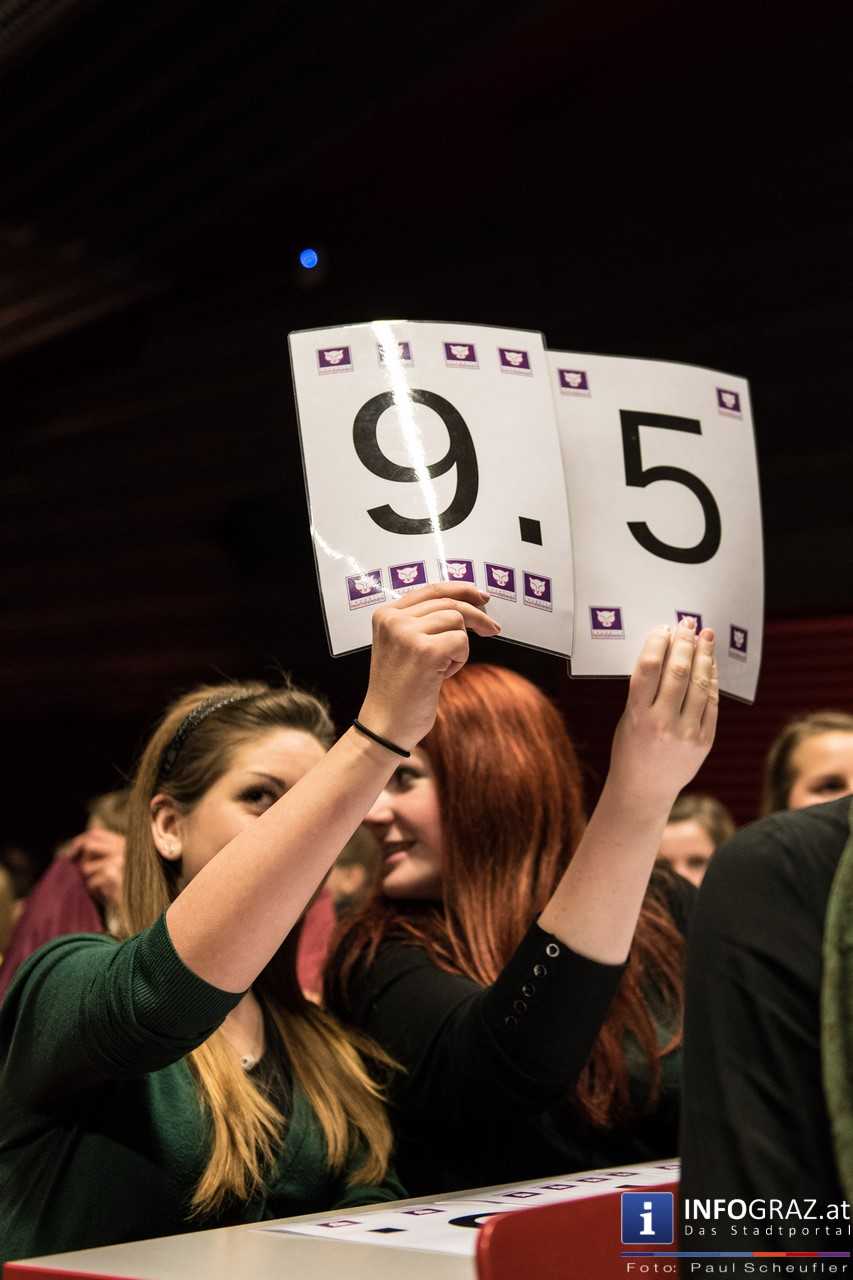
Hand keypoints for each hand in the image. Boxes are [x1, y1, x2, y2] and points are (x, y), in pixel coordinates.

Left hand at [65, 827, 125, 907]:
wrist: (146, 904)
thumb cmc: (130, 886)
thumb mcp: (120, 864)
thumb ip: (104, 852)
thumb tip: (76, 847)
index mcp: (125, 843)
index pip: (95, 833)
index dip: (80, 842)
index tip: (71, 855)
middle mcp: (123, 848)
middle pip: (88, 846)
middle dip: (82, 861)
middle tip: (83, 873)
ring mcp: (120, 860)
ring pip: (86, 867)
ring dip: (90, 880)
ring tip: (103, 888)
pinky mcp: (114, 875)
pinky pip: (91, 882)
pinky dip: (95, 891)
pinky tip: (106, 895)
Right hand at [358, 581, 499, 750]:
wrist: (385, 725)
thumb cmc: (399, 690)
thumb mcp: (404, 646)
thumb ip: (424, 621)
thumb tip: (468, 603)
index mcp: (386, 614)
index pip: (431, 589)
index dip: (462, 590)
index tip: (482, 598)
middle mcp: (393, 619)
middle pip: (449, 602)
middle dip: (477, 615)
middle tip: (493, 629)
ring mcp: (407, 633)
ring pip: (457, 621)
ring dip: (460, 646)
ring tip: (442, 668)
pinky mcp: (425, 651)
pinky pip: (461, 642)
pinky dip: (459, 660)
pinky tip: (441, 676)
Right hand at [607, 619, 717, 811]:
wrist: (644, 790)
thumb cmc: (631, 749)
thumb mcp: (628, 717)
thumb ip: (645, 690)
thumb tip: (666, 652)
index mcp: (637, 716)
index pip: (649, 669)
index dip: (658, 644)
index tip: (664, 628)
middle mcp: (663, 724)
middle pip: (678, 672)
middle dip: (684, 643)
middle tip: (688, 624)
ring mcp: (687, 733)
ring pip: (700, 684)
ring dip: (703, 655)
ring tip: (705, 636)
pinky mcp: (704, 741)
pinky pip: (711, 703)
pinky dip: (711, 680)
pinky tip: (710, 664)